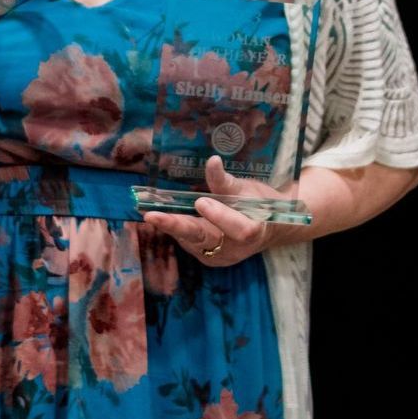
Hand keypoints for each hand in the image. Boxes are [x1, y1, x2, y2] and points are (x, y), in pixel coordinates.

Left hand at [141, 155, 278, 267]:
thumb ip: (226, 181)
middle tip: (152, 216)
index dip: (219, 216)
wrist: (267, 228)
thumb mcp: (246, 189)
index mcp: (253, 232)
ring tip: (150, 213)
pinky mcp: (209, 257)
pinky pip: (190, 243)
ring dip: (172, 226)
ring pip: (193, 241)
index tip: (201, 201)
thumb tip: (212, 161)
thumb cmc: (259, 204)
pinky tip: (162, 217)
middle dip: (177, 226)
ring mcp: (220, 257)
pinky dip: (177, 229)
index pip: (237, 229)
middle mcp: (235, 249)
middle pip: (205, 239)